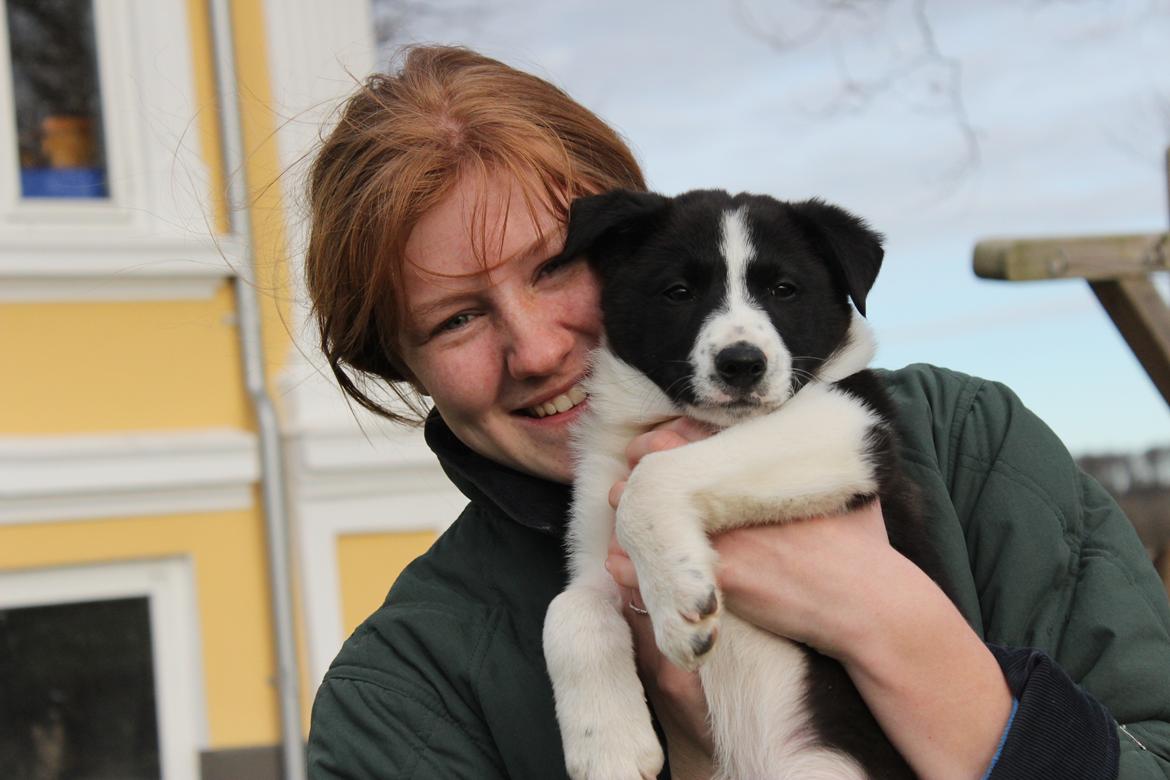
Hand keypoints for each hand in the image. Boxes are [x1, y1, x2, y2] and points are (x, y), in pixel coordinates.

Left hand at [610, 425, 1010, 778]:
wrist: (872, 603)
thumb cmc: (863, 549)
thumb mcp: (848, 488)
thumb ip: (827, 461)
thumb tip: (838, 437)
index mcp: (758, 466)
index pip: (688, 435)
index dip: (661, 442)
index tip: (649, 450)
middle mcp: (736, 491)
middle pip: (659, 469)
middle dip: (640, 479)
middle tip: (629, 489)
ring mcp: (726, 532)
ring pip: (646, 519)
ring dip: (632, 523)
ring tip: (627, 530)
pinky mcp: (720, 576)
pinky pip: (650, 571)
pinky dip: (631, 569)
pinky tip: (624, 568)